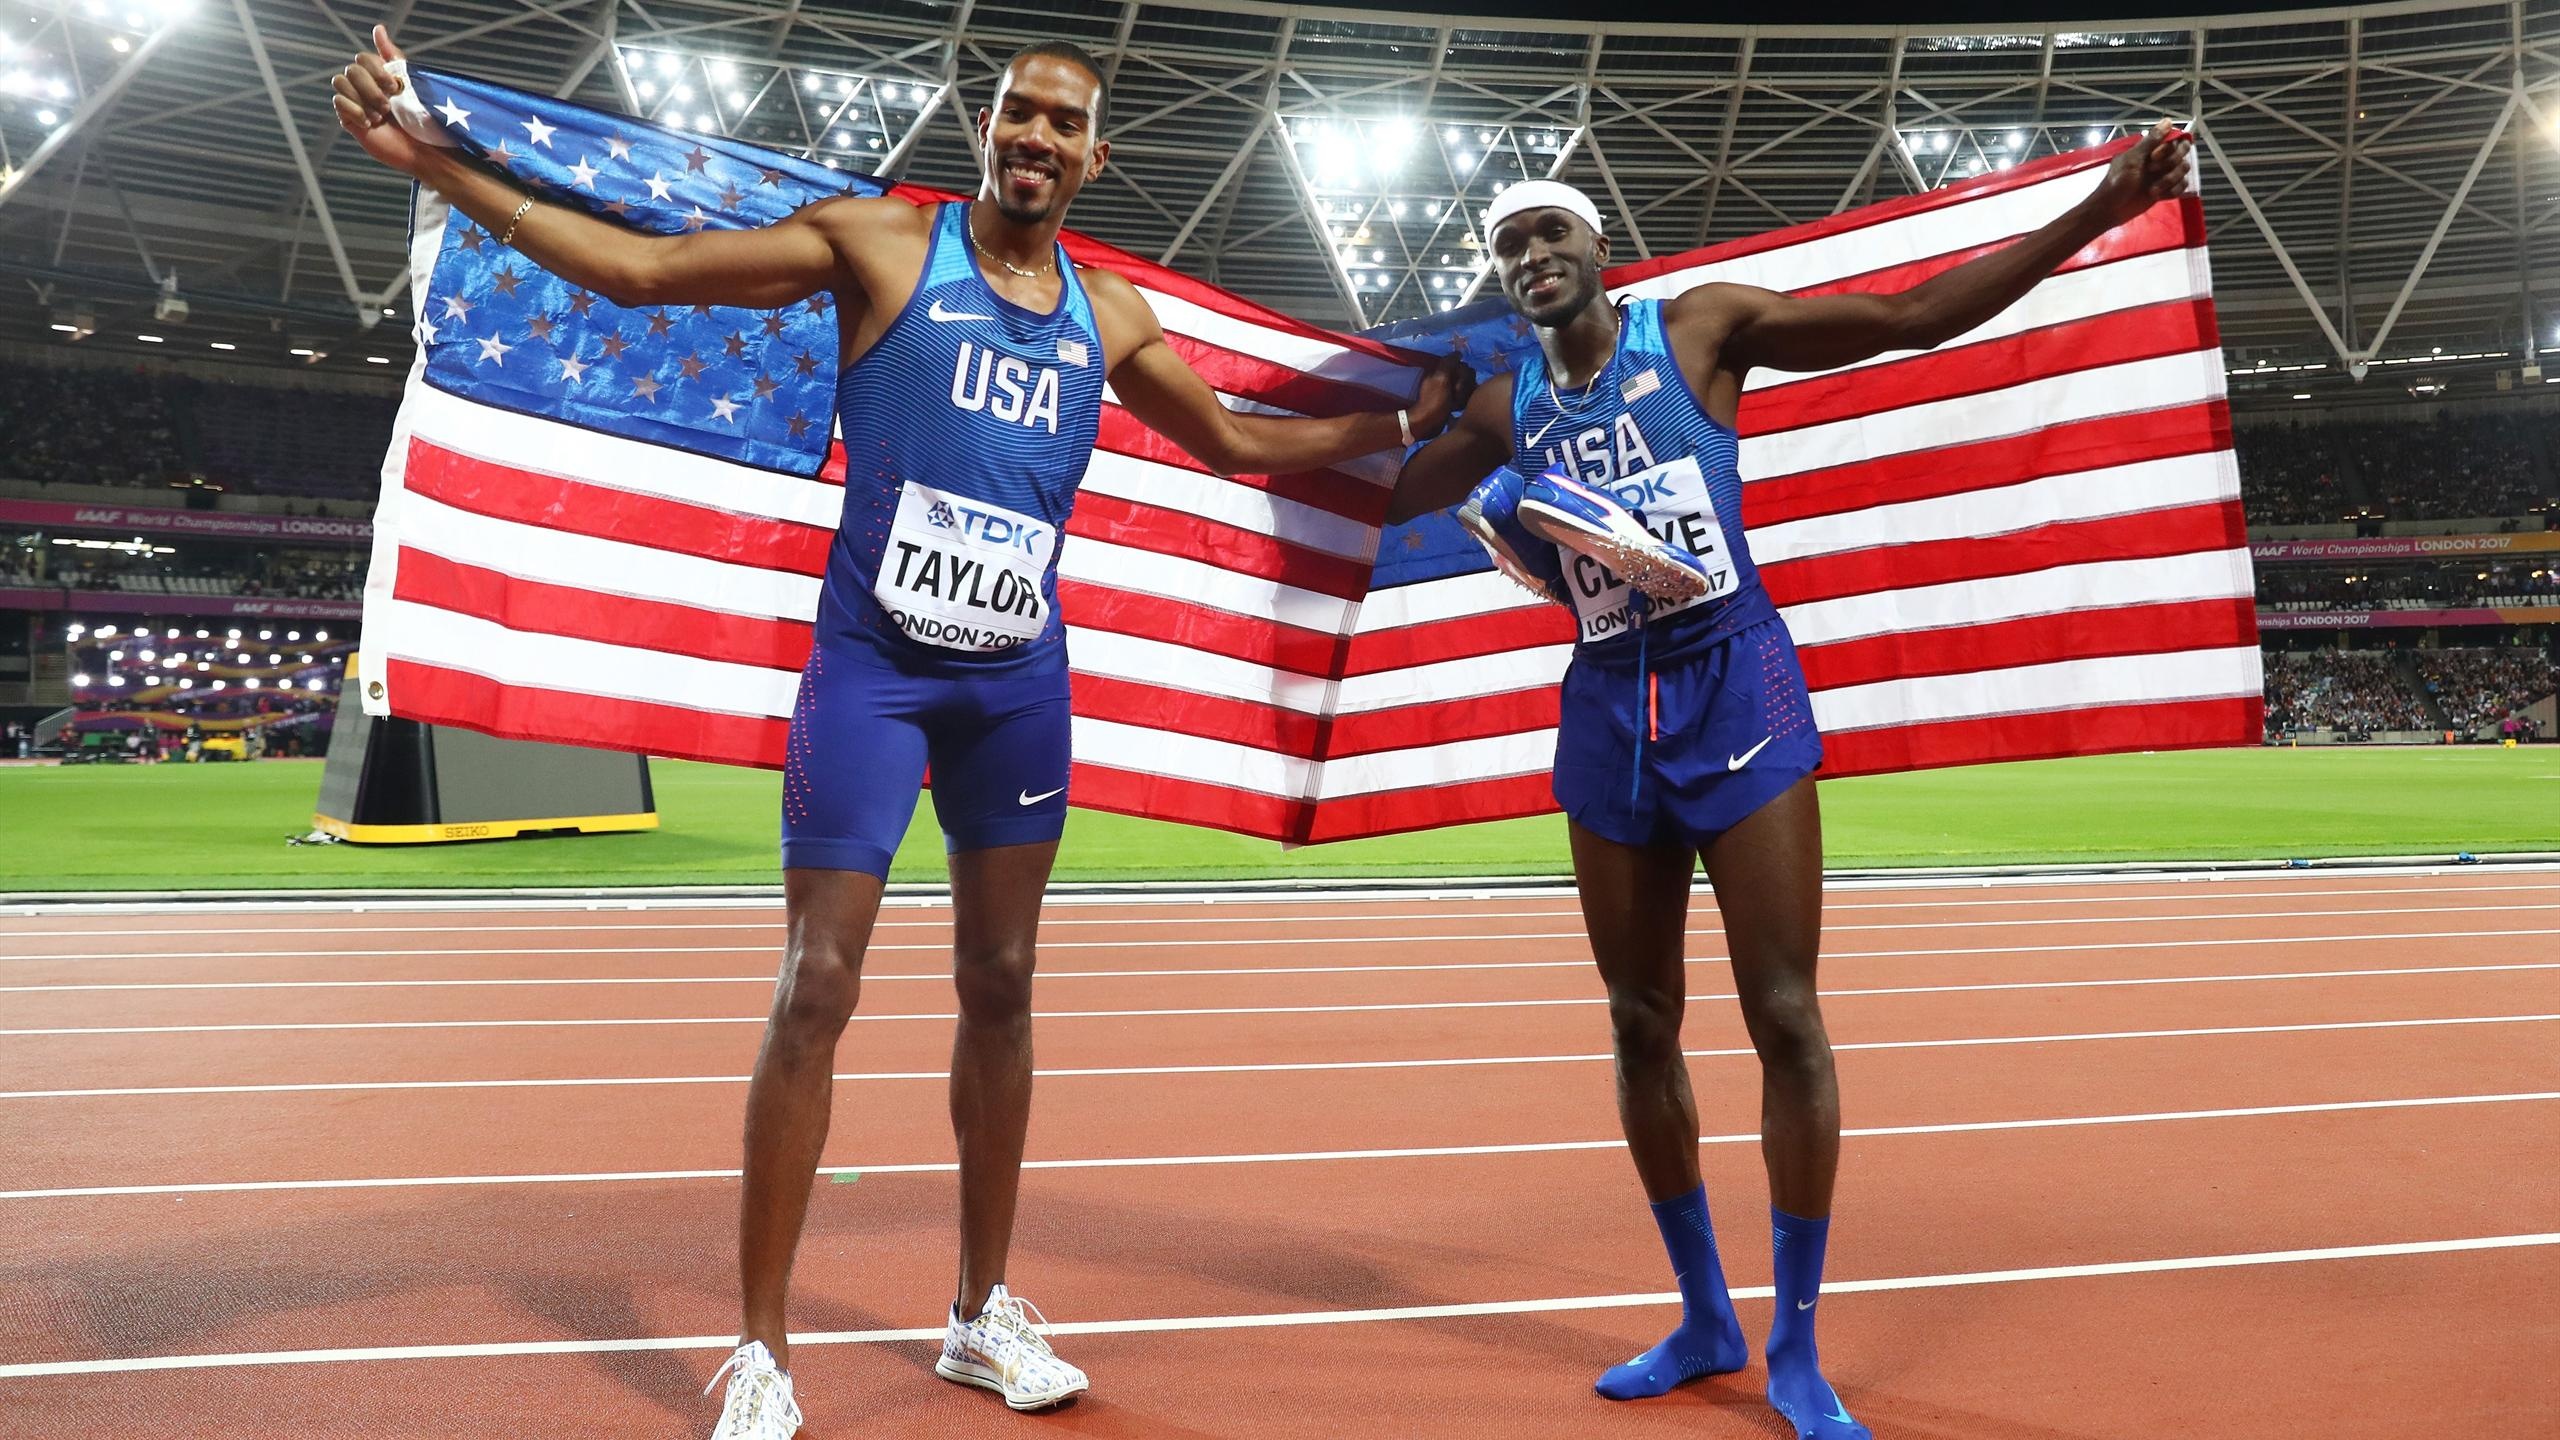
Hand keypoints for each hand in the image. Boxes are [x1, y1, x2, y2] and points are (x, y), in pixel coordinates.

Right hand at [331, 25, 426, 175]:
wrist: (423, 151)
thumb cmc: (422, 119)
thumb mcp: (411, 82)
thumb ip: (392, 56)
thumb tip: (378, 28)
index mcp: (380, 75)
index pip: (362, 58)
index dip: (376, 71)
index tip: (396, 87)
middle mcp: (366, 86)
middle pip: (351, 71)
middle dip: (371, 89)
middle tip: (389, 107)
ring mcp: (356, 102)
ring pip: (340, 84)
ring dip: (362, 100)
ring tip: (381, 117)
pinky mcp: (350, 119)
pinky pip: (338, 103)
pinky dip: (354, 111)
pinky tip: (370, 124)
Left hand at [1408, 354, 1477, 439]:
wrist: (1427, 423)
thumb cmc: (1434, 401)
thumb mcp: (1441, 378)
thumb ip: (1449, 363)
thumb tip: (1458, 353)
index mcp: (1442, 370)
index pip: (1464, 367)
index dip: (1463, 376)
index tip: (1456, 386)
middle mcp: (1446, 377)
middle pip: (1467, 377)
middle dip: (1464, 386)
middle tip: (1454, 396)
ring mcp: (1449, 389)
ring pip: (1467, 387)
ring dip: (1463, 395)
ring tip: (1454, 404)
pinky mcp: (1452, 400)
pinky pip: (1465, 397)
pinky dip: (1462, 402)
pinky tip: (1457, 408)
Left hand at [2082, 120, 2196, 228]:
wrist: (2112, 209)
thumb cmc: (2117, 181)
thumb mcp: (2132, 159)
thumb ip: (2151, 140)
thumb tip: (2167, 121)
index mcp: (2150, 149)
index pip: (2174, 139)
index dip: (2168, 148)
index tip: (2153, 157)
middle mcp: (2160, 158)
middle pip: (2182, 153)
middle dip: (2171, 163)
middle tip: (2152, 171)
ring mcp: (2164, 174)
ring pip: (2183, 169)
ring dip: (2169, 180)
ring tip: (2153, 190)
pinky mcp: (2166, 189)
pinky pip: (2182, 186)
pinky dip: (2172, 191)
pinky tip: (2159, 196)